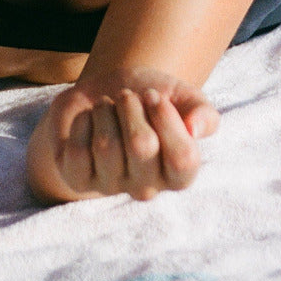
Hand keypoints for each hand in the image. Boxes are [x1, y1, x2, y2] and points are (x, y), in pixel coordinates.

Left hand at [27, 67, 219, 203]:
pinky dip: (82, 122)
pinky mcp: (78, 179)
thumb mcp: (182, 98)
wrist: (105, 93)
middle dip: (131, 108)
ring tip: (107, 107)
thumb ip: (202, 113)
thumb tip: (195, 129)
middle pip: (142, 146)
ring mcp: (110, 187)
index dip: (166, 117)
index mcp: (179, 175)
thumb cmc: (149, 100)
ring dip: (105, 112)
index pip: (183, 157)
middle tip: (127, 97)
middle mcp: (146, 188)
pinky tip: (88, 119)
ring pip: (106, 145)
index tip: (153, 95)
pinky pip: (77, 150)